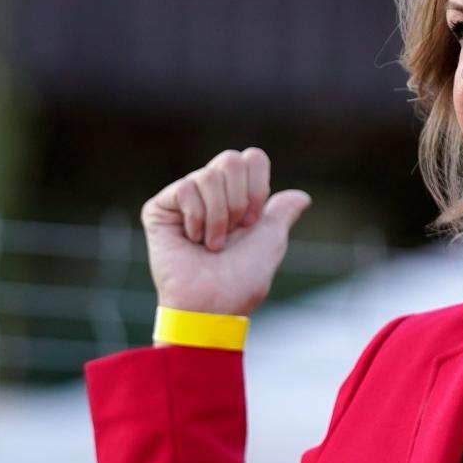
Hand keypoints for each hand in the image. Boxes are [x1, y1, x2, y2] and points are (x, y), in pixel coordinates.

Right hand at [141, 148, 310, 315]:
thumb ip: (282, 212)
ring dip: (218, 217)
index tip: (252, 222)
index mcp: (238, 197)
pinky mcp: (160, 208)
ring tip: (212, 244)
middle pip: (230, 159)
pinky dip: (196, 218)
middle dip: (239, 201)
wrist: (213, 304)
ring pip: (208, 175)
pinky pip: (184, 188)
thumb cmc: (242, 279)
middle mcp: (211, 193)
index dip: (258, 187)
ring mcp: (185, 199)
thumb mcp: (272, 240)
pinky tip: (192, 240)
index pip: (252, 158)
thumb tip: (302, 196)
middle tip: (233, 232)